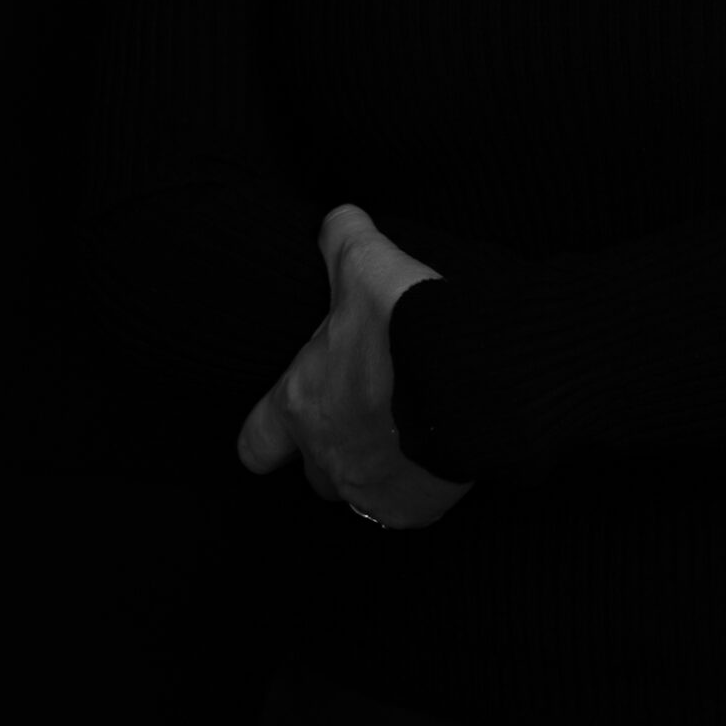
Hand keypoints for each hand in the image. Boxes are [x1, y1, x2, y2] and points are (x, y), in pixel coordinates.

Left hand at [236, 203, 475, 529]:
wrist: (470, 377)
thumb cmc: (405, 324)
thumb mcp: (367, 264)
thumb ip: (343, 239)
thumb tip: (336, 216)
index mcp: (301, 405)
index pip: (255, 443)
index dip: (266, 434)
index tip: (282, 422)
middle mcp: (326, 457)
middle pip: (313, 473)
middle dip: (333, 448)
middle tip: (367, 414)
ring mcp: (369, 489)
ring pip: (360, 492)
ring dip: (376, 468)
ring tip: (406, 435)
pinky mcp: (413, 509)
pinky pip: (406, 507)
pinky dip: (419, 487)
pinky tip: (439, 454)